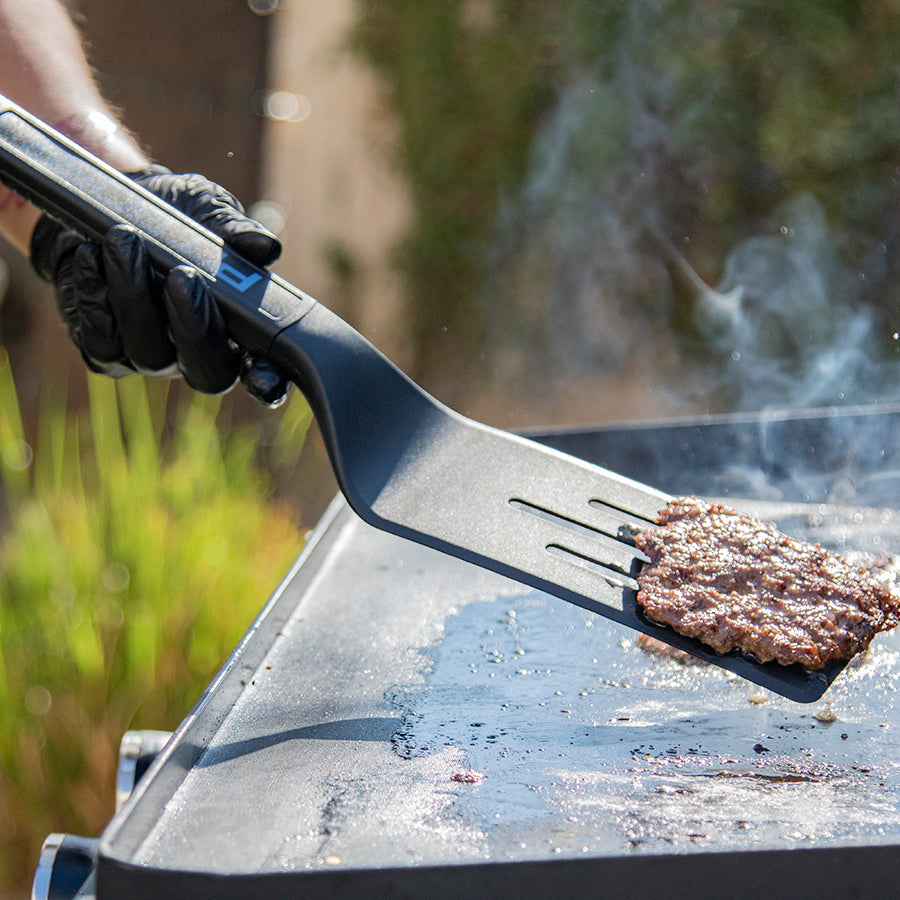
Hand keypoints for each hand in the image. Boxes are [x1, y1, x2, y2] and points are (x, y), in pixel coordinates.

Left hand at [30, 165, 288, 405]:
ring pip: (149, 353)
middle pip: (207, 374)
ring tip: (125, 240)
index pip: (264, 372)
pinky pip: (102, 341)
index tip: (263, 372)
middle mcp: (200, 356)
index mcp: (242, 333)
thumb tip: (264, 246)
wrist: (113, 211)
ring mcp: (154, 358)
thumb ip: (238, 231)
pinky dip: (96, 293)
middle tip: (183, 276)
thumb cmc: (179, 219)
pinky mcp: (106, 353)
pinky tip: (93, 254)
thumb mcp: (211, 212)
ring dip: (135, 295)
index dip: (268, 379)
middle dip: (195, 327)